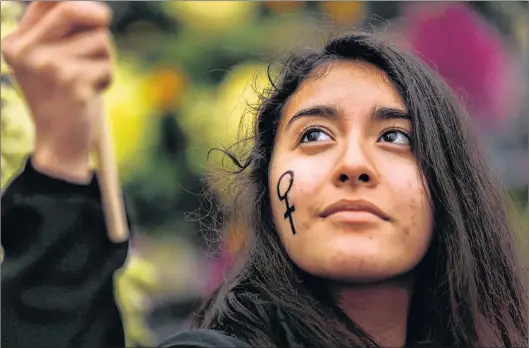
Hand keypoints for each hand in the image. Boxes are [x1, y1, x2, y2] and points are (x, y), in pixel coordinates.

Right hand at [2, 1, 114, 182]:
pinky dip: (107, 79)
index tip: (95, 12)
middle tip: (105, 20)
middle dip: (96, 15)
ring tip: (89, 80)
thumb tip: (100, 11)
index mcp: (16, 43)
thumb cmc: (62, 98)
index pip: (45, 2)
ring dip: (104, 59)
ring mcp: (48, 67)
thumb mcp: (52, 62)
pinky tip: (92, 94)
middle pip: (69, 8)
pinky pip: (107, 66)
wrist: (59, 142)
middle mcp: (26, 52)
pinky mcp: (72, 82)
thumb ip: (64, 33)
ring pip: (99, 40)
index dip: (74, 0)